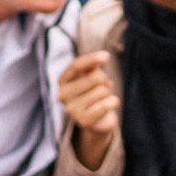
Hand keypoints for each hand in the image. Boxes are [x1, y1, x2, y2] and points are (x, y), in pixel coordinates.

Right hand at [58, 53, 118, 169]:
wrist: (97, 119)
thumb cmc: (93, 92)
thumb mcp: (91, 75)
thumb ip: (92, 66)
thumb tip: (100, 59)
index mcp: (62, 81)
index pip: (76, 65)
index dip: (91, 59)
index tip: (106, 55)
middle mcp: (63, 95)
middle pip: (95, 77)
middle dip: (104, 80)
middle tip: (101, 87)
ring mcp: (72, 109)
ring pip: (103, 91)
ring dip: (108, 93)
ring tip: (101, 99)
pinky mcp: (84, 120)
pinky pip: (107, 104)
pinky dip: (112, 103)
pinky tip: (106, 107)